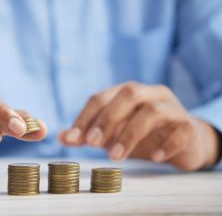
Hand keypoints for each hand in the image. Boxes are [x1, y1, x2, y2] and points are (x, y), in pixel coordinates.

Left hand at [59, 82, 218, 170]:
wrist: (184, 141)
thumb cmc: (143, 135)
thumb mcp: (113, 134)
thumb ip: (89, 134)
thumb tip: (61, 137)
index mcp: (128, 93)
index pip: (101, 97)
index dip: (85, 117)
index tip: (72, 138)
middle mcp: (150, 94)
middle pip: (128, 94)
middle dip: (107, 118)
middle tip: (92, 143)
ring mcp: (172, 108)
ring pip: (152, 111)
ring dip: (130, 134)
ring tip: (116, 156)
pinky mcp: (189, 126)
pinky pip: (181, 130)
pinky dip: (167, 144)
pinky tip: (154, 157)